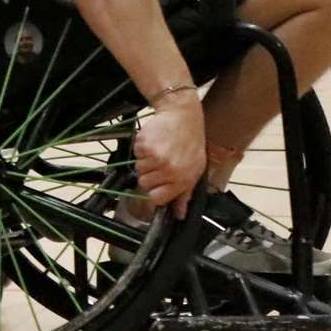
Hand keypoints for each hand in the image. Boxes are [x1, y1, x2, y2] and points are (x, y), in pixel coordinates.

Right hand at [133, 99, 205, 218]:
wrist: (182, 116)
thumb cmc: (190, 142)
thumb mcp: (195, 170)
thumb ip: (184, 194)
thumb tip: (179, 214)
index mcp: (182, 179)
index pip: (156, 198)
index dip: (154, 194)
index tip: (156, 188)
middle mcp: (168, 170)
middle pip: (144, 184)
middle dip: (149, 176)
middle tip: (159, 165)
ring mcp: (155, 158)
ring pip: (139, 170)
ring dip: (145, 163)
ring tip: (158, 152)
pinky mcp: (144, 146)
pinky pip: (135, 155)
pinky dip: (141, 151)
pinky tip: (153, 144)